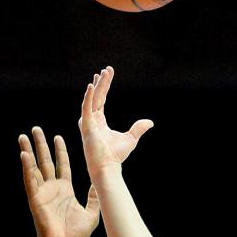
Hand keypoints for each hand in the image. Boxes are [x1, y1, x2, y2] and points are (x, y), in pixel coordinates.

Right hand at [19, 125, 99, 236]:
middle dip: (41, 145)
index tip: (57, 137)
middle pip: (45, 161)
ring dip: (28, 151)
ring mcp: (42, 192)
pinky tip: (23, 154)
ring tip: (23, 136)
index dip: (60, 151)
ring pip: (34, 167)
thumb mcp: (91, 212)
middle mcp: (52, 188)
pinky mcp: (35, 199)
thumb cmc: (76, 234)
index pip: (62, 165)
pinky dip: (26, 167)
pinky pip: (30, 180)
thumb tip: (100, 183)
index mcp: (65, 189)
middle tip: (36, 129)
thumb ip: (94, 197)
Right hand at [78, 66, 152, 182]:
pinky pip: (86, 107)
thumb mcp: (131, 138)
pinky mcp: (86, 126)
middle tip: (105, 70)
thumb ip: (138, 128)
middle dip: (101, 83)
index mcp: (99, 121)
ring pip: (91, 99)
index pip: (101, 99)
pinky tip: (91, 86)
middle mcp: (92, 120)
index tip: (108, 73)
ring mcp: (87, 122)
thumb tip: (150, 122)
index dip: (105, 86)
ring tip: (101, 74)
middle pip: (96, 96)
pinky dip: (88, 97)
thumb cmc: (116, 155)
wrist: (108, 167)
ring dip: (96, 86)